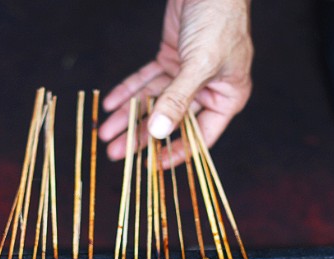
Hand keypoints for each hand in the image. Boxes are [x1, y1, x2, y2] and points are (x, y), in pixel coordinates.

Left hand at [99, 0, 253, 167]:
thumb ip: (179, 98)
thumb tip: (159, 132)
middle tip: (117, 152)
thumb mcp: (201, 63)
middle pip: (171, 120)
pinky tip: (110, 104)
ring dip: (129, 116)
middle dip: (142, 135)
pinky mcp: (171, 57)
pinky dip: (128, 91)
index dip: (176, 151)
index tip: (151, 165)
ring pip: (154, 101)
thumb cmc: (218, 18)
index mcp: (228, 96)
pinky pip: (146, 80)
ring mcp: (188, 73)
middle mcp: (208, 89)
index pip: (201, 136)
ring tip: (106, 132)